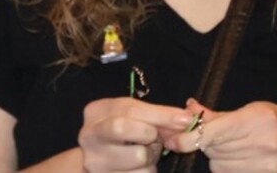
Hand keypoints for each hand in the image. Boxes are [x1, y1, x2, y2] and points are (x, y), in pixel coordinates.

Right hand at [78, 96, 196, 172]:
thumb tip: (187, 120)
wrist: (102, 161)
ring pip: (137, 157)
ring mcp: (94, 162)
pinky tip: (138, 167)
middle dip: (147, 133)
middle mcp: (88, 136)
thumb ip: (158, 116)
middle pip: (122, 128)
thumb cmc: (123, 134)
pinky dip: (147, 171)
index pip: (129, 109)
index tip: (185, 120)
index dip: (160, 114)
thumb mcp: (135, 118)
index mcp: (95, 112)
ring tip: (144, 153)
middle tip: (153, 138)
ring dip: (151, 157)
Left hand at [163, 99, 276, 172]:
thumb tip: (189, 108)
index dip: (188, 137)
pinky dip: (227, 168)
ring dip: (216, 157)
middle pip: (213, 148)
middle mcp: (262, 143)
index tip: (172, 140)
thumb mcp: (254, 110)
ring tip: (235, 147)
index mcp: (257, 119)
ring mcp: (265, 165)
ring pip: (218, 164)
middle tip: (212, 136)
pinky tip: (240, 160)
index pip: (213, 132)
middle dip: (205, 143)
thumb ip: (219, 114)